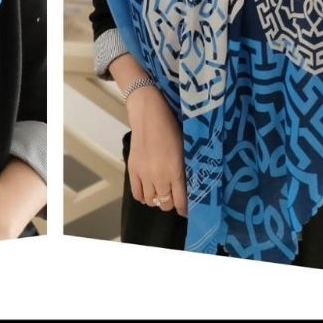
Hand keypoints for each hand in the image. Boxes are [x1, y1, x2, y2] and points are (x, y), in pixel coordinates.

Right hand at [125, 84, 186, 215]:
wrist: (148, 114)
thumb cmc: (172, 127)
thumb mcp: (185, 149)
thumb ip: (186, 170)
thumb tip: (190, 188)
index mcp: (175, 171)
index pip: (180, 202)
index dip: (184, 209)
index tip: (187, 209)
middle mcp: (159, 176)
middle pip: (165, 203)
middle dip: (171, 203)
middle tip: (174, 196)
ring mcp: (143, 174)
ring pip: (151, 201)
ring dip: (158, 199)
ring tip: (161, 191)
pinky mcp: (132, 169)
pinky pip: (137, 194)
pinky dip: (143, 197)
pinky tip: (149, 190)